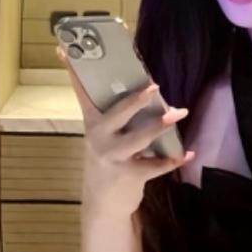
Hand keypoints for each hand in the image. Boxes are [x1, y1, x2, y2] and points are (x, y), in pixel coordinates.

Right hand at [55, 43, 193, 217]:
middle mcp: (99, 137)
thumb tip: (162, 99)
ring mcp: (112, 156)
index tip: (64, 48)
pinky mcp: (128, 175)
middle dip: (136, 100)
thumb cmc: (110, 161)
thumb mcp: (108, 137)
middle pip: (117, 113)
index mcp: (92, 122)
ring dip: (161, 126)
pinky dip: (172, 159)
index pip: (82, 91)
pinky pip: (154, 165)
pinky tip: (187, 154)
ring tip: (179, 113)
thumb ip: (126, 118)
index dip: (74, 69)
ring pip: (138, 138)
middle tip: (154, 86)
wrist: (103, 204)